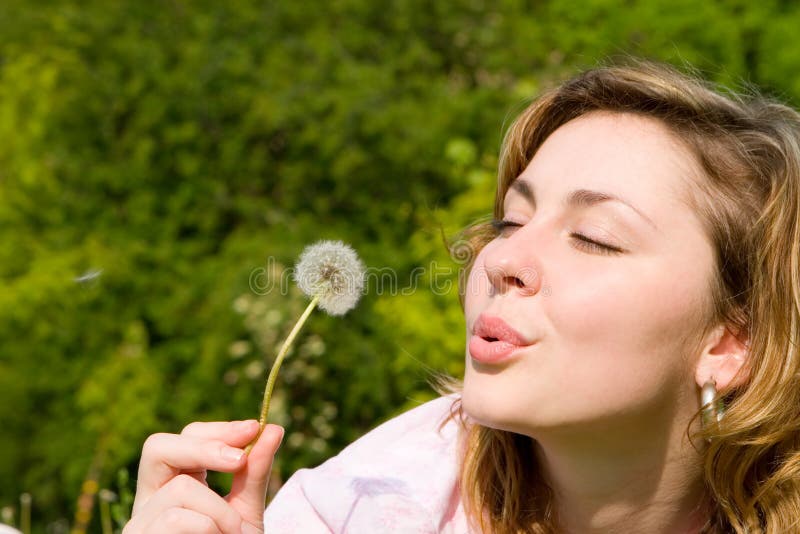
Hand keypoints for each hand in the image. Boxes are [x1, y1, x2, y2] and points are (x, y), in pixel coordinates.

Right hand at [123, 420, 283, 532]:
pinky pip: (174, 519)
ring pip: (178, 488)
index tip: (255, 427)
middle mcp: (149, 500)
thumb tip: (275, 429)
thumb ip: (254, 473)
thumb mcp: (245, 513)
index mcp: (173, 484)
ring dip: (218, 509)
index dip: (218, 429)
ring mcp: (139, 523)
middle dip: (205, 447)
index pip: (185, 438)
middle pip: (159, 447)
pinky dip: (208, 527)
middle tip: (239, 459)